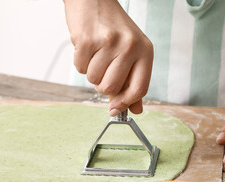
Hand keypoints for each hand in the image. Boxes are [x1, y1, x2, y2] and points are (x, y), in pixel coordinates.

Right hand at [64, 0, 152, 114]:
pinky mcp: (87, 39)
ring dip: (91, 72)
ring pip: (94, 80)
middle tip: (103, 70)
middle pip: (112, 88)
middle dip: (103, 86)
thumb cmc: (113, 28)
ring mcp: (108, 42)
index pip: (139, 88)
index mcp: (145, 51)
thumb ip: (134, 81)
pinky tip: (87, 47)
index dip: (126, 103)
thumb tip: (135, 110)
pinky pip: (79, 68)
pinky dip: (80, 62)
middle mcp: (130, 46)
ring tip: (96, 53)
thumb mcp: (132, 51)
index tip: (115, 110)